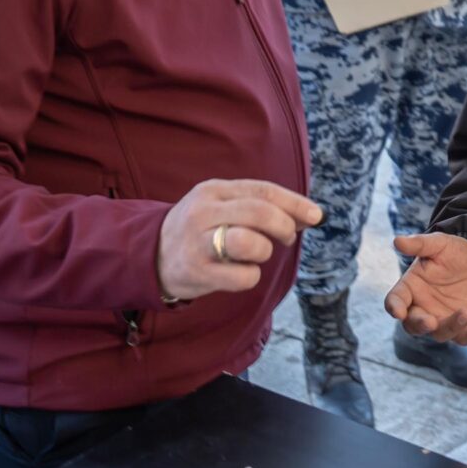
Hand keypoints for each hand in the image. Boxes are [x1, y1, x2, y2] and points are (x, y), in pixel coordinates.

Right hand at [157, 179, 322, 302]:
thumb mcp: (222, 208)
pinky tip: (238, 273)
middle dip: (285, 227)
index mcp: (214, 190)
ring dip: (264, 252)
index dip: (295, 203)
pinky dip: (251, 277)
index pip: (263, 191)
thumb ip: (260, 207)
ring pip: (251, 243)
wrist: (150, 255)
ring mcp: (198, 241)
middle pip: (261, 213)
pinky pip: (244, 276)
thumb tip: (311, 215)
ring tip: (255, 255)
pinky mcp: (197, 271)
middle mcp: (204, 211)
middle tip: (287, 238)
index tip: (317, 216)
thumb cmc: (200, 230)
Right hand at [385, 233, 466, 341]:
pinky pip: (465, 338)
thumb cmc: (454, 253)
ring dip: (452, 326)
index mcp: (411, 288)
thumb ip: (419, 244)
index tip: (398, 311)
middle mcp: (422, 308)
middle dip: (420, 325)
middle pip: (413, 325)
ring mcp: (441, 320)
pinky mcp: (462, 328)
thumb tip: (397, 240)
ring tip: (466, 312)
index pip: (395, 300)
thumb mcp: (439, 244)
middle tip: (430, 322)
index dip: (394, 307)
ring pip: (440, 334)